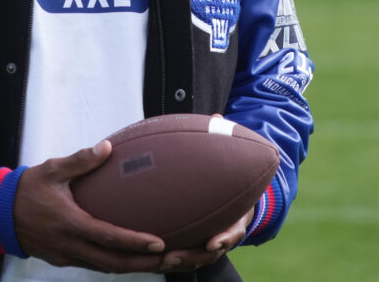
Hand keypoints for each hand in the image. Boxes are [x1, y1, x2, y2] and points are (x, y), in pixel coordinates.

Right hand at [13, 140, 166, 273]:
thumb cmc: (27, 189)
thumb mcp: (51, 169)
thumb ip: (80, 160)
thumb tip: (107, 147)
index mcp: (69, 223)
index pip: (107, 237)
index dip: (134, 243)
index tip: (159, 243)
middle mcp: (70, 246)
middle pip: (114, 263)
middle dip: (147, 264)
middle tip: (176, 258)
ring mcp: (68, 256)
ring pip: (108, 269)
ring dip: (137, 267)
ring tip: (165, 262)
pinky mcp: (66, 260)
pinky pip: (98, 266)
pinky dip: (120, 264)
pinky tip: (138, 258)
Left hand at [158, 114, 253, 271]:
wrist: (233, 194)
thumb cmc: (228, 177)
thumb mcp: (231, 162)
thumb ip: (224, 144)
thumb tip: (219, 117)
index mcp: (234, 217)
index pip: (232, 232)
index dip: (224, 239)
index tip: (213, 242)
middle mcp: (221, 234)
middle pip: (208, 253)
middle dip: (191, 258)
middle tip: (172, 258)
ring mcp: (205, 242)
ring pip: (192, 258)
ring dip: (176, 261)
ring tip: (157, 260)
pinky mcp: (189, 242)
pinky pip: (178, 251)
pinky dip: (164, 253)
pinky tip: (143, 249)